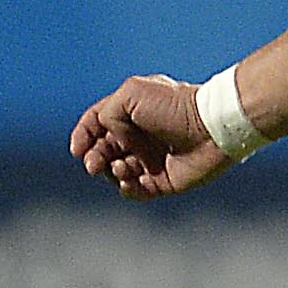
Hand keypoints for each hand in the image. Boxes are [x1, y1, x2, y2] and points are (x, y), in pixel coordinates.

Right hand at [71, 74, 228, 199]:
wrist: (211, 128)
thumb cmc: (174, 106)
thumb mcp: (130, 95)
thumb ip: (107, 114)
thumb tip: (108, 139)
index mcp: (132, 112)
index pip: (98, 124)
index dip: (83, 137)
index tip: (77, 149)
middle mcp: (141, 136)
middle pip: (105, 152)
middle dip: (94, 158)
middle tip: (94, 164)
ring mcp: (153, 159)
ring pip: (118, 173)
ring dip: (112, 172)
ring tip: (120, 167)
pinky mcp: (166, 181)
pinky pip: (139, 191)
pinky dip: (129, 190)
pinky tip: (128, 183)